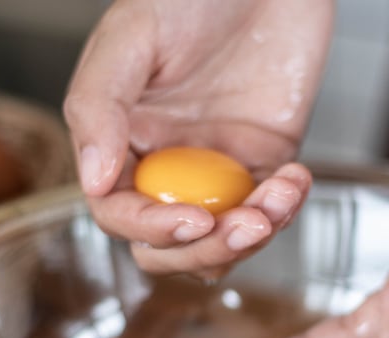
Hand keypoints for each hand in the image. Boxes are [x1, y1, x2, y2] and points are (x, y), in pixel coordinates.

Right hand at [63, 0, 331, 277]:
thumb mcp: (129, 37)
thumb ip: (99, 107)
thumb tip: (93, 181)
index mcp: (120, 141)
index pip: (120, 212)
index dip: (151, 228)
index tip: (189, 222)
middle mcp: (165, 164)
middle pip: (171, 243)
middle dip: (206, 249)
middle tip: (240, 228)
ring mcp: (217, 169)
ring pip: (223, 240)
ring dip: (252, 237)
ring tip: (277, 199)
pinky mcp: (264, 162)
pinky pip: (270, 211)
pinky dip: (285, 209)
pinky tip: (295, 180)